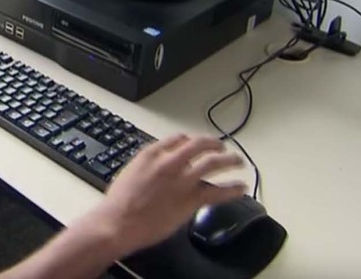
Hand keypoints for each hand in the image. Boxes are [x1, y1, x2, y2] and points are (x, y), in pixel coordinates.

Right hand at [84, 134, 247, 255]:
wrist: (119, 222)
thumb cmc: (119, 201)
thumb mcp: (130, 171)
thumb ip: (147, 165)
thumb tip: (158, 167)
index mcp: (152, 153)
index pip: (178, 139)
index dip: (190, 140)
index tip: (194, 144)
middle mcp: (170, 162)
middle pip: (199, 145)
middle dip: (213, 143)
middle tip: (221, 146)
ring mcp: (183, 180)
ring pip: (213, 163)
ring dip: (228, 159)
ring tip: (237, 160)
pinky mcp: (191, 200)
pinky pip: (218, 191)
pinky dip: (232, 189)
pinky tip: (241, 188)